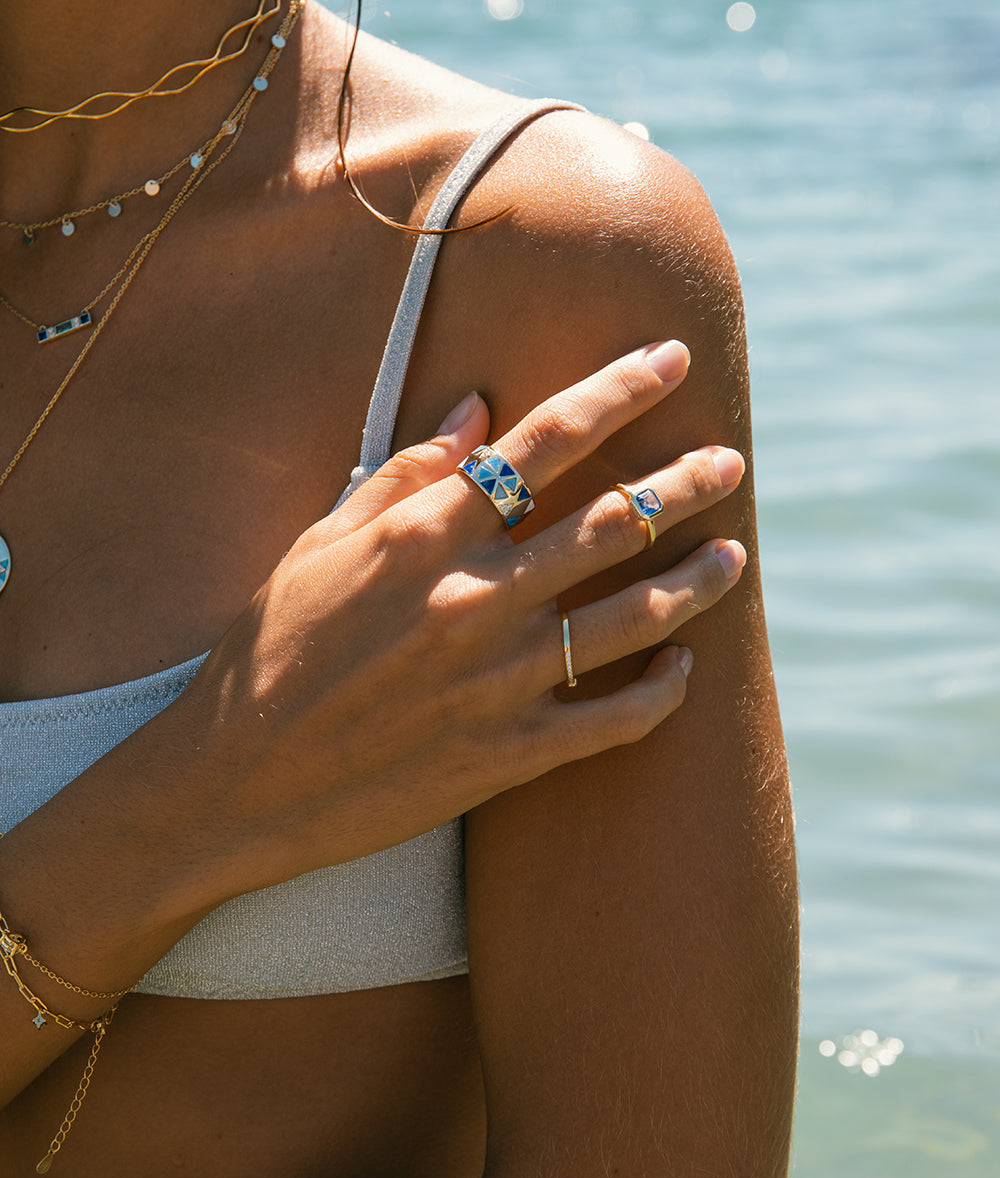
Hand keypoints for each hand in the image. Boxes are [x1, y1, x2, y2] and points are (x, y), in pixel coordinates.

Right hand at [168, 341, 746, 904]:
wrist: (236, 782)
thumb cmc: (268, 650)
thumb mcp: (320, 544)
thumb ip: (407, 472)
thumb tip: (481, 406)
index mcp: (426, 537)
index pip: (546, 441)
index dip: (618, 391)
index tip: (670, 358)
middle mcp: (475, 599)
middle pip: (613, 521)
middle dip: (684, 482)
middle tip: (728, 463)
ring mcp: (498, 683)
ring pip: (634, 617)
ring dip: (696, 580)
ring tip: (734, 556)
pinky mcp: (508, 757)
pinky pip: (616, 721)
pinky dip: (664, 693)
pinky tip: (683, 668)